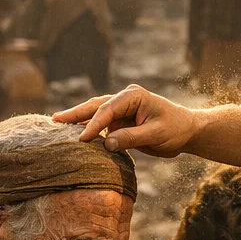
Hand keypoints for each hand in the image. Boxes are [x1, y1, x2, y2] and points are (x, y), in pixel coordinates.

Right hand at [54, 84, 199, 156]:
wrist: (187, 131)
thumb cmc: (175, 129)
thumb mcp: (156, 134)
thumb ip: (132, 138)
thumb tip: (107, 144)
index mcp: (133, 96)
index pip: (107, 110)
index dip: (93, 125)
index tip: (81, 139)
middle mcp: (124, 99)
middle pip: (95, 106)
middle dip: (75, 114)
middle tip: (54, 120)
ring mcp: (122, 109)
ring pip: (95, 114)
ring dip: (78, 120)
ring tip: (57, 124)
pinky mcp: (121, 121)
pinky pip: (102, 125)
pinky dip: (89, 129)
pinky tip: (75, 135)